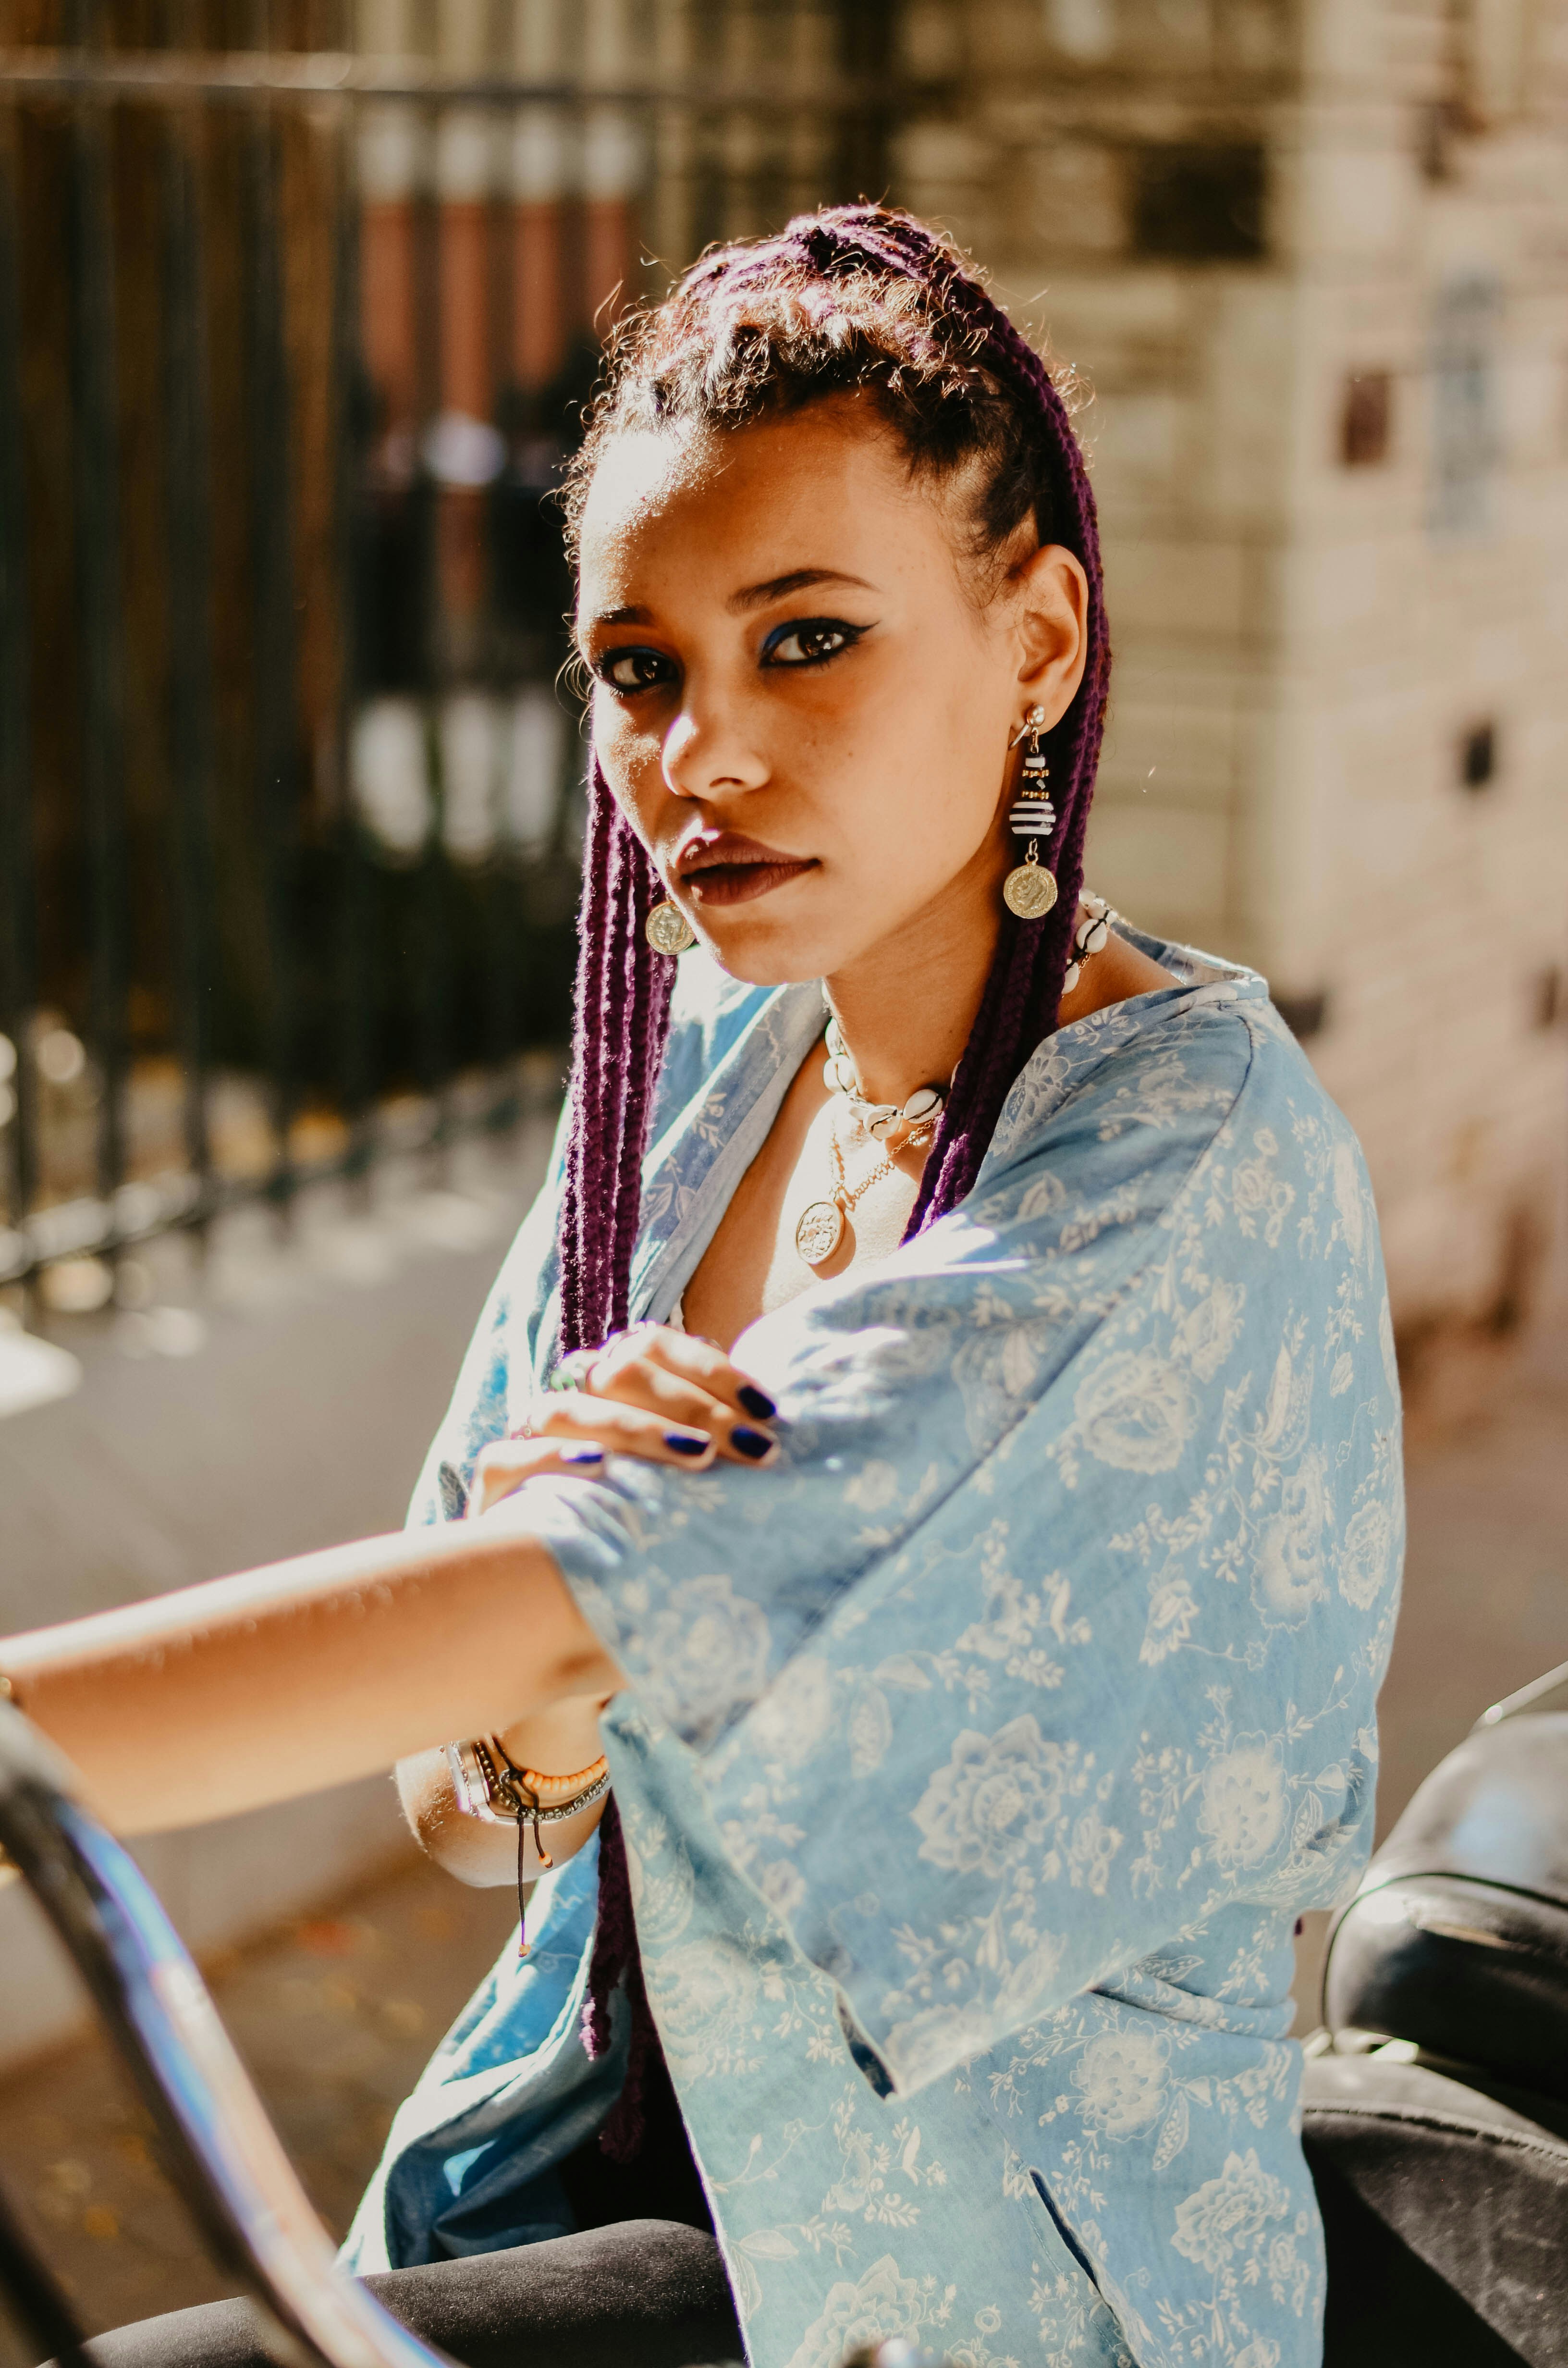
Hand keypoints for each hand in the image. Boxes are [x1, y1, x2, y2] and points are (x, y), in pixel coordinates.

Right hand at [470, 1323, 777, 1513]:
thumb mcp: (682, 1486)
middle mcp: (568, 1401)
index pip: (653, 1343)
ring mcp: (526, 1439)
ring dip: (639, 1428)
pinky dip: (552, 1457)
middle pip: (620, 1370)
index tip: (768, 1409)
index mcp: (609, 1386)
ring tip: (698, 1456)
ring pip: (569, 1409)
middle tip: (752, 1447)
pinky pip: (508, 1457)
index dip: (711, 1368)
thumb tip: (777, 1432)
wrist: (559, 1595)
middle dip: (694, 1404)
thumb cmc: (642, 1534)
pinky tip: (597, 1467)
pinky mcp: (493, 1485)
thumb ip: (710, 1447)